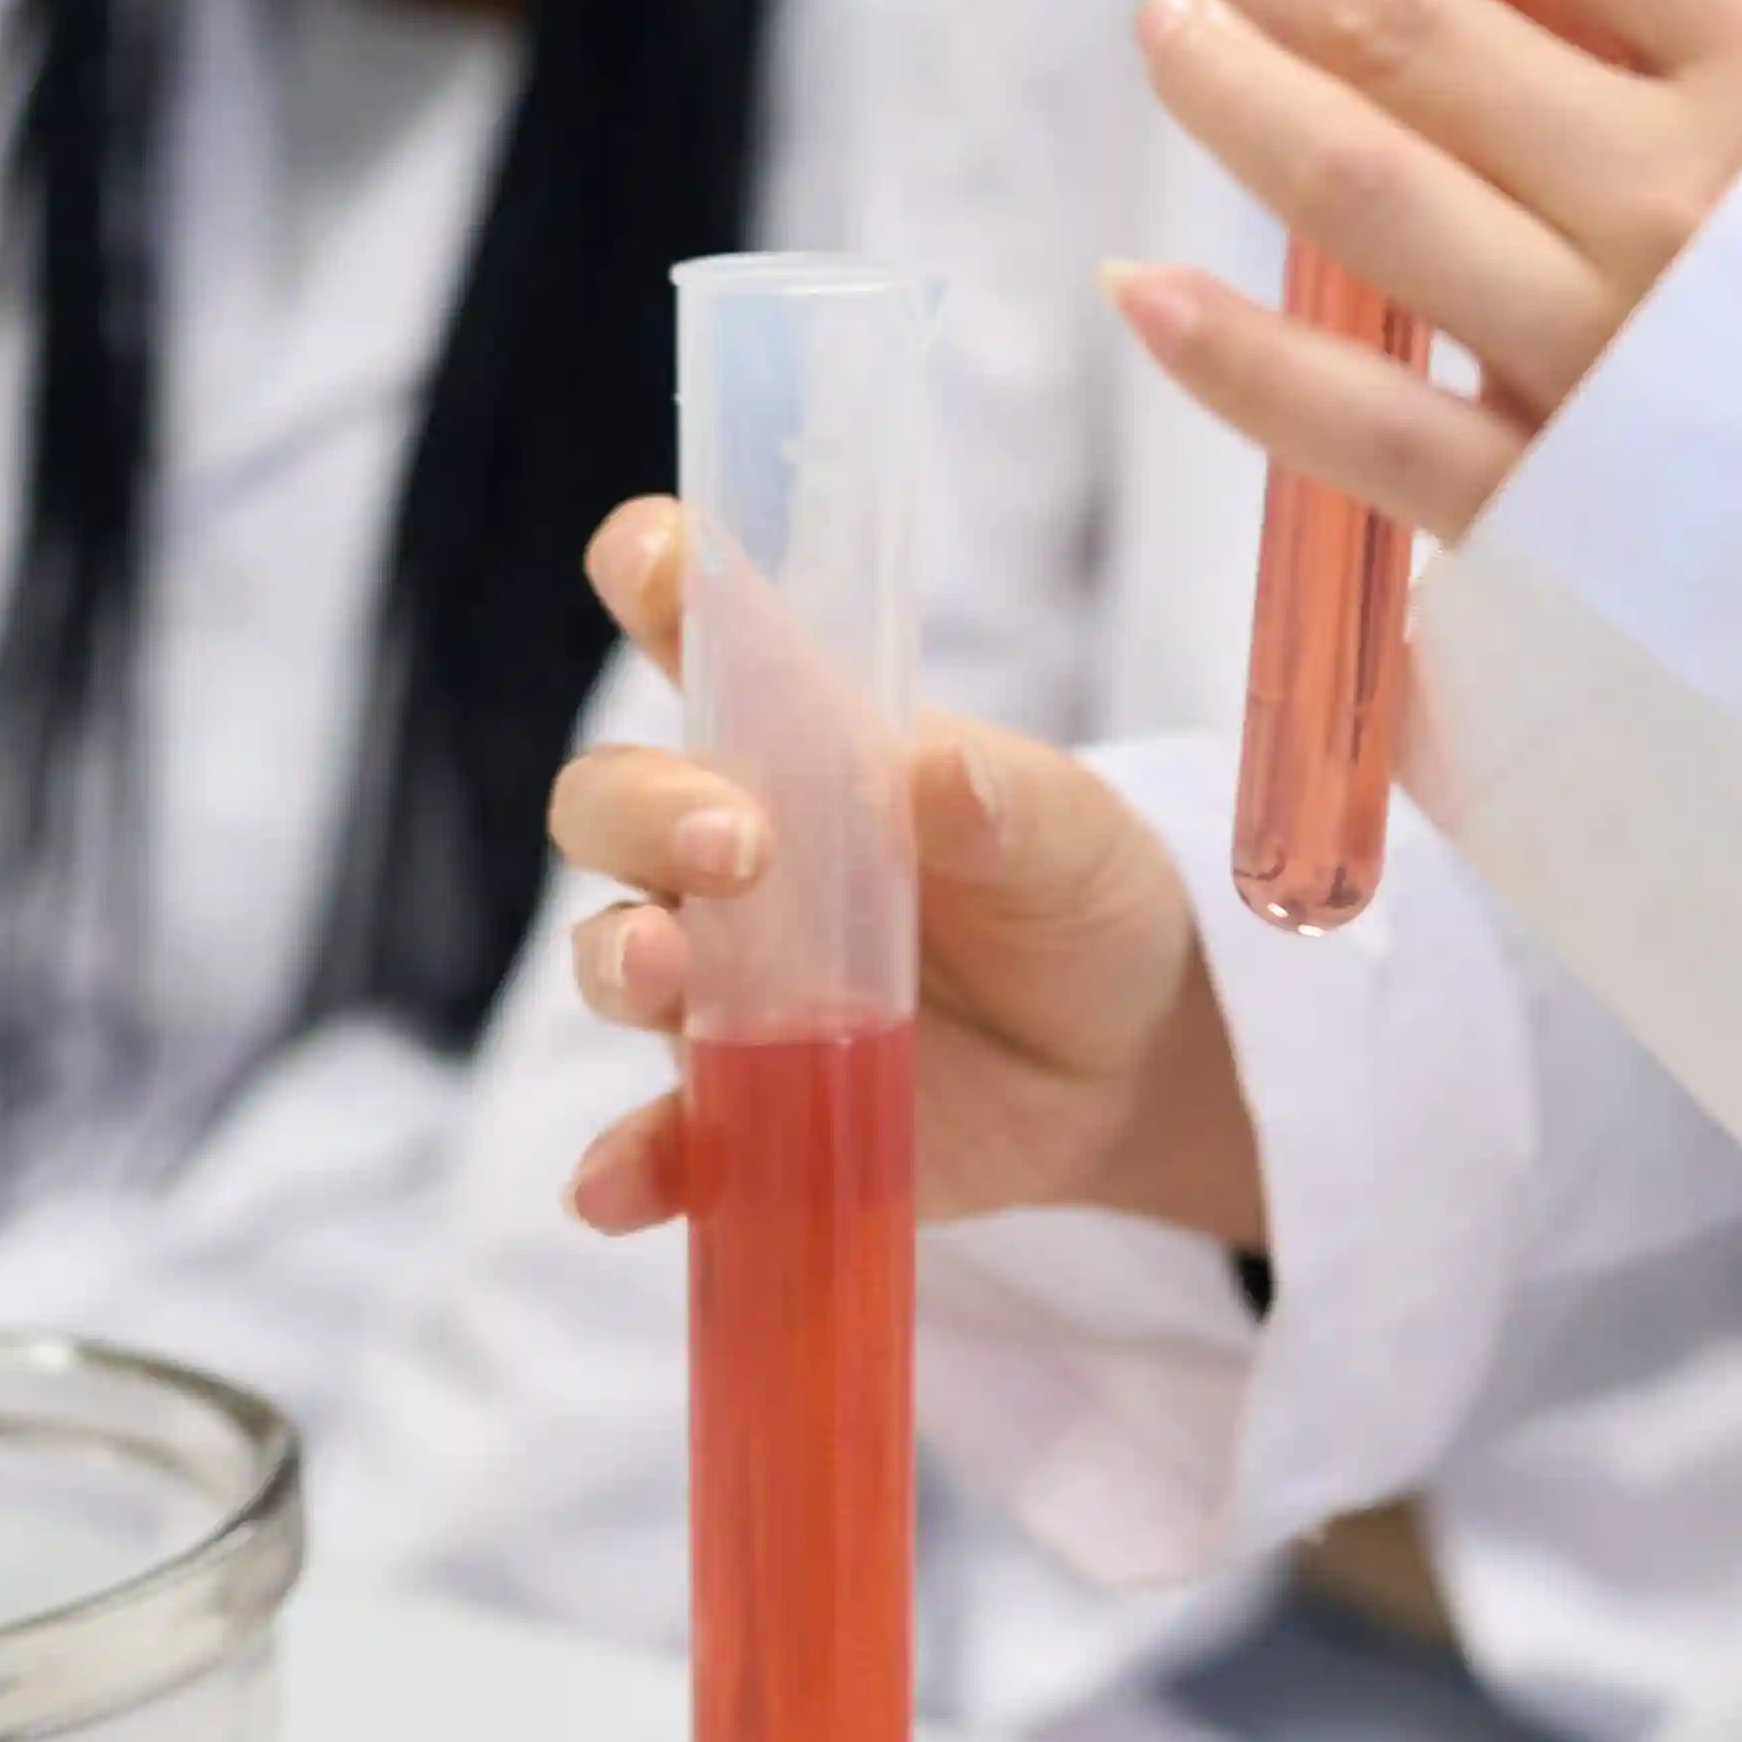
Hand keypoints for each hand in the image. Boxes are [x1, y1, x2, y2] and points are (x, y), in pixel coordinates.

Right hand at [542, 498, 1258, 1248]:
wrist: (1125, 1061)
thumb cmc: (1078, 896)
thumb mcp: (1073, 836)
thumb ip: (1003, 800)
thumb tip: (930, 770)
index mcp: (808, 745)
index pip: (703, 641)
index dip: (659, 584)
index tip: (650, 556)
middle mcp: (736, 857)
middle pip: (617, 803)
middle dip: (647, 809)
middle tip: (738, 843)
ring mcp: (726, 988)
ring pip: (619, 957)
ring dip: (620, 963)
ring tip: (662, 974)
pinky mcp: (744, 1113)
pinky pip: (661, 1142)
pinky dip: (630, 1164)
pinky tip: (617, 1184)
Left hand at [1109, 0, 1741, 541]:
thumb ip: (1686, 23)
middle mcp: (1690, 196)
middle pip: (1416, 29)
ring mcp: (1619, 357)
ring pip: (1360, 192)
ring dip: (1237, 95)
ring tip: (1175, 36)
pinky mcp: (1562, 514)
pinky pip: (1356, 422)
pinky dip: (1232, 351)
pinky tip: (1147, 286)